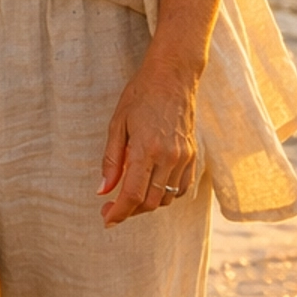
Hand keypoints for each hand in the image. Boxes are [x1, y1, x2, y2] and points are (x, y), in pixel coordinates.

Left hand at [98, 55, 197, 225]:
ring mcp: (184, 157)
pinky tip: (151, 186)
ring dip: (147, 204)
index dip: (119, 212)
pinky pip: (180, 188)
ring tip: (129, 195)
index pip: (133, 195)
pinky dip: (165, 194)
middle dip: (130, 211)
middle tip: (111, 208)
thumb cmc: (140, 95)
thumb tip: (103, 190)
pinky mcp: (193, 156)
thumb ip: (111, 161)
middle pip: (150, 202)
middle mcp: (169, 157)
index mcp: (147, 149)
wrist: (173, 77)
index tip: (107, 219)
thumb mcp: (117, 124)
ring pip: (166, 198)